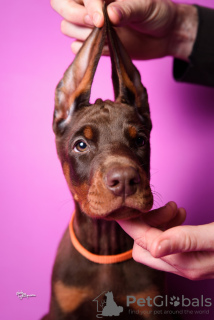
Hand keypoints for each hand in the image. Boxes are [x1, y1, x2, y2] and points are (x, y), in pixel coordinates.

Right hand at [51, 0, 197, 59]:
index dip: (88, 6)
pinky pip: (76, 48)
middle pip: (61, 5)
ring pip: (66, 26)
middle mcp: (92, 6)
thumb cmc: (157, 13)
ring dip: (82, 34)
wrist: (165, 36)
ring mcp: (90, 25)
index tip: (101, 20)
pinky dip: (87, 50)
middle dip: (75, 16)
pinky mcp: (93, 44)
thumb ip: (127, 8)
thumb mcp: (147, 6)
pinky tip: (105, 48)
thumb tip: (110, 15)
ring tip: (106, 36)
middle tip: (97, 26)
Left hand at [117, 202, 213, 279]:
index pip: (143, 242)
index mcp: (184, 263)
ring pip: (155, 244)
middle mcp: (182, 267)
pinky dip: (169, 226)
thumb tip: (155, 248)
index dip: (131, 224)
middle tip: (168, 207)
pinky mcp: (192, 257)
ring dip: (160, 222)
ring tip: (176, 208)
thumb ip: (186, 241)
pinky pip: (168, 243)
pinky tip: (180, 216)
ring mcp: (187, 264)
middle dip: (148, 221)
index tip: (123, 208)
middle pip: (144, 245)